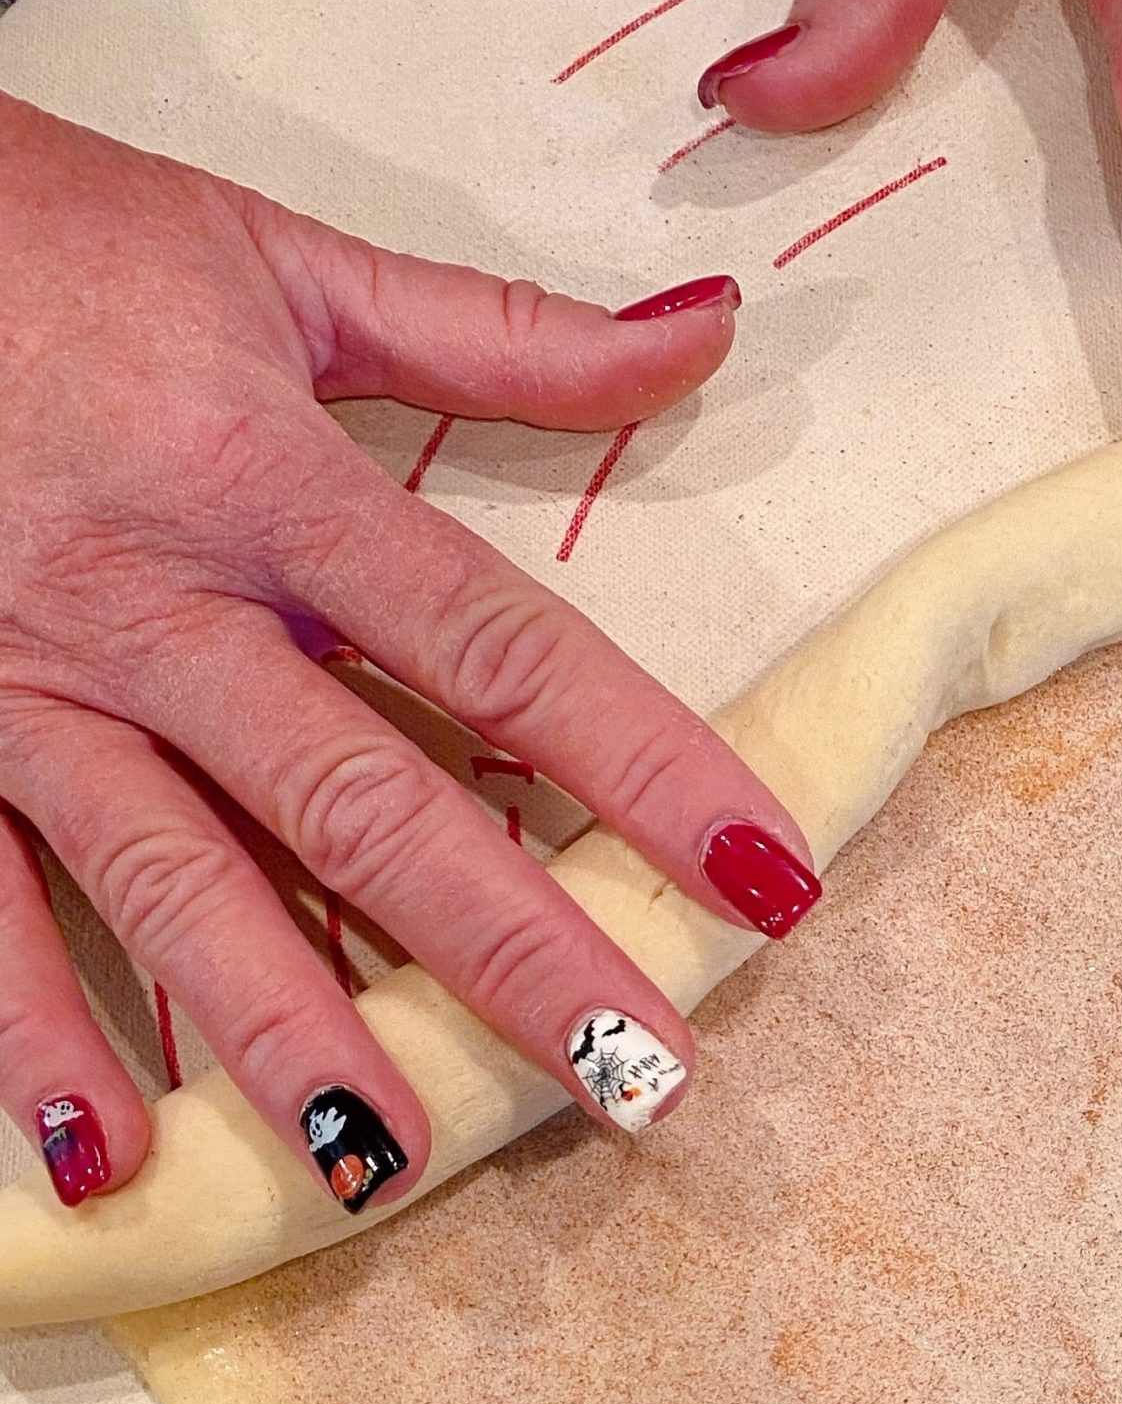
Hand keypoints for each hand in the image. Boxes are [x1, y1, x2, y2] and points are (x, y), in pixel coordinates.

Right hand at [0, 93, 821, 1215]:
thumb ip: (494, 333)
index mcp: (269, 483)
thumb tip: (706, 336)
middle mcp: (155, 604)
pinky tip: (104, 1157)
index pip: (500, 650)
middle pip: (363, 803)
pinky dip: (28, 1034)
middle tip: (635, 1079)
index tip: (765, 875)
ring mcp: (21, 687)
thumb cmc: (44, 241)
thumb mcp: (275, 259)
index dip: (645, 765)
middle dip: (508, 954)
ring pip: (171, 881)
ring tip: (390, 1162)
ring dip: (282, 1030)